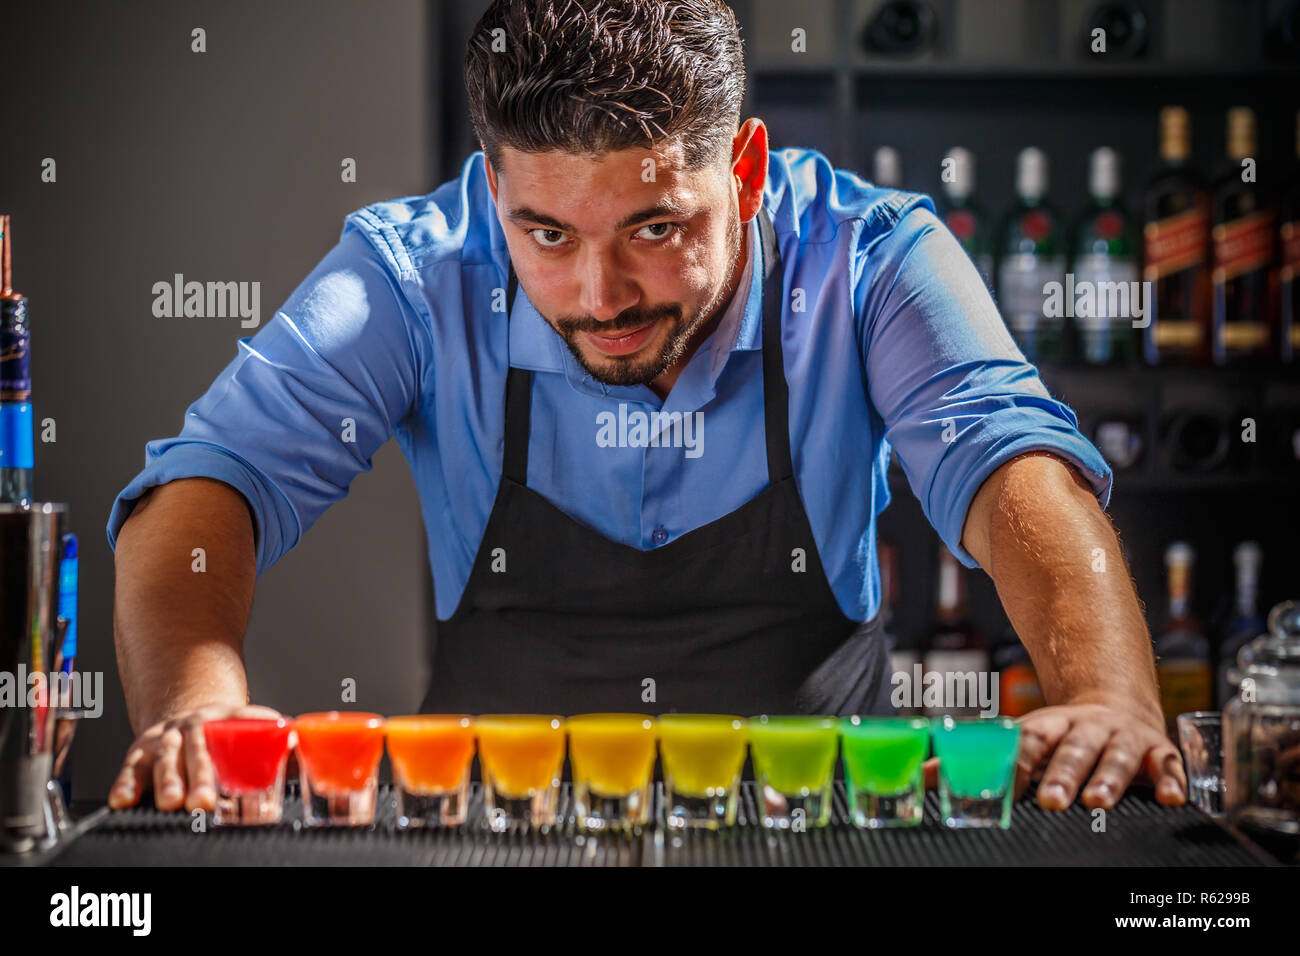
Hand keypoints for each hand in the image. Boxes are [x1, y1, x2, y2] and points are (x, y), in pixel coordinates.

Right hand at [108, 703, 285, 812]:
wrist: (188, 717)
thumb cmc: (227, 735)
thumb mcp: (253, 732)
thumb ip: (278, 746)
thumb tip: (301, 750)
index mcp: (230, 718)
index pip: (245, 723)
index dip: (250, 736)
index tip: (255, 754)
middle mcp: (197, 724)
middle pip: (199, 748)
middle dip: (201, 776)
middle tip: (205, 801)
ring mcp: (168, 736)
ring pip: (166, 756)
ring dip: (167, 780)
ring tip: (171, 803)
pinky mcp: (141, 749)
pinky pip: (132, 766)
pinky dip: (126, 783)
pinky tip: (123, 800)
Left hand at [1013, 701, 1185, 810]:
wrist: (1116, 708)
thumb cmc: (1067, 736)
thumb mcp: (1036, 738)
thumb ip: (1003, 759)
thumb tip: (948, 778)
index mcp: (1054, 722)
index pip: (1032, 738)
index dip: (1017, 762)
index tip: (1005, 789)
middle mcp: (1091, 726)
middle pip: (1074, 749)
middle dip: (1063, 775)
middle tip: (1051, 800)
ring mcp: (1126, 736)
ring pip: (1117, 757)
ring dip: (1108, 780)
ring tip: (1097, 803)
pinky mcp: (1159, 750)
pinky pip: (1167, 765)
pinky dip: (1170, 780)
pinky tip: (1169, 797)